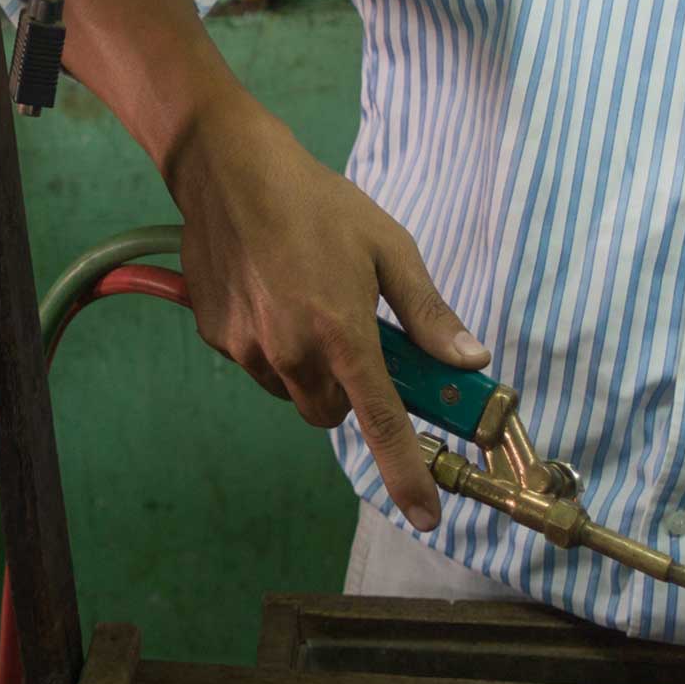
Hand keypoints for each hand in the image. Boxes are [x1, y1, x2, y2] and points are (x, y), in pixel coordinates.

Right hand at [164, 86, 486, 527]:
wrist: (228, 169)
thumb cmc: (319, 203)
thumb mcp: (389, 248)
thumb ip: (428, 313)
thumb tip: (469, 360)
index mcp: (343, 333)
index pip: (382, 423)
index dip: (406, 473)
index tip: (427, 514)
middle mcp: (291, 352)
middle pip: (331, 413)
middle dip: (350, 391)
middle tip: (355, 339)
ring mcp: (247, 349)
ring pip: (292, 391)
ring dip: (309, 368)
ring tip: (308, 299)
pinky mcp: (215, 337)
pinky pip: (256, 363)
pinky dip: (271, 345)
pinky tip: (272, 291)